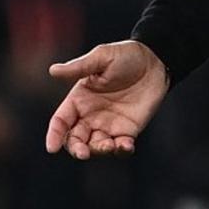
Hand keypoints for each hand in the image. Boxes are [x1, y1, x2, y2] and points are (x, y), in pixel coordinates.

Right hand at [46, 40, 168, 159]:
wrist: (156, 61)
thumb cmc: (126, 55)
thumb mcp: (102, 57)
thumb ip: (80, 67)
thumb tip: (53, 70)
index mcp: (79, 99)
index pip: (61, 121)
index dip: (54, 135)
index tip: (52, 148)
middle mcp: (90, 115)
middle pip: (75, 139)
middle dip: (76, 149)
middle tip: (83, 153)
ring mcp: (109, 124)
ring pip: (96, 147)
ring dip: (99, 151)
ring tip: (108, 146)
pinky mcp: (128, 130)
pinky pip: (121, 147)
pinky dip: (121, 151)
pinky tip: (125, 146)